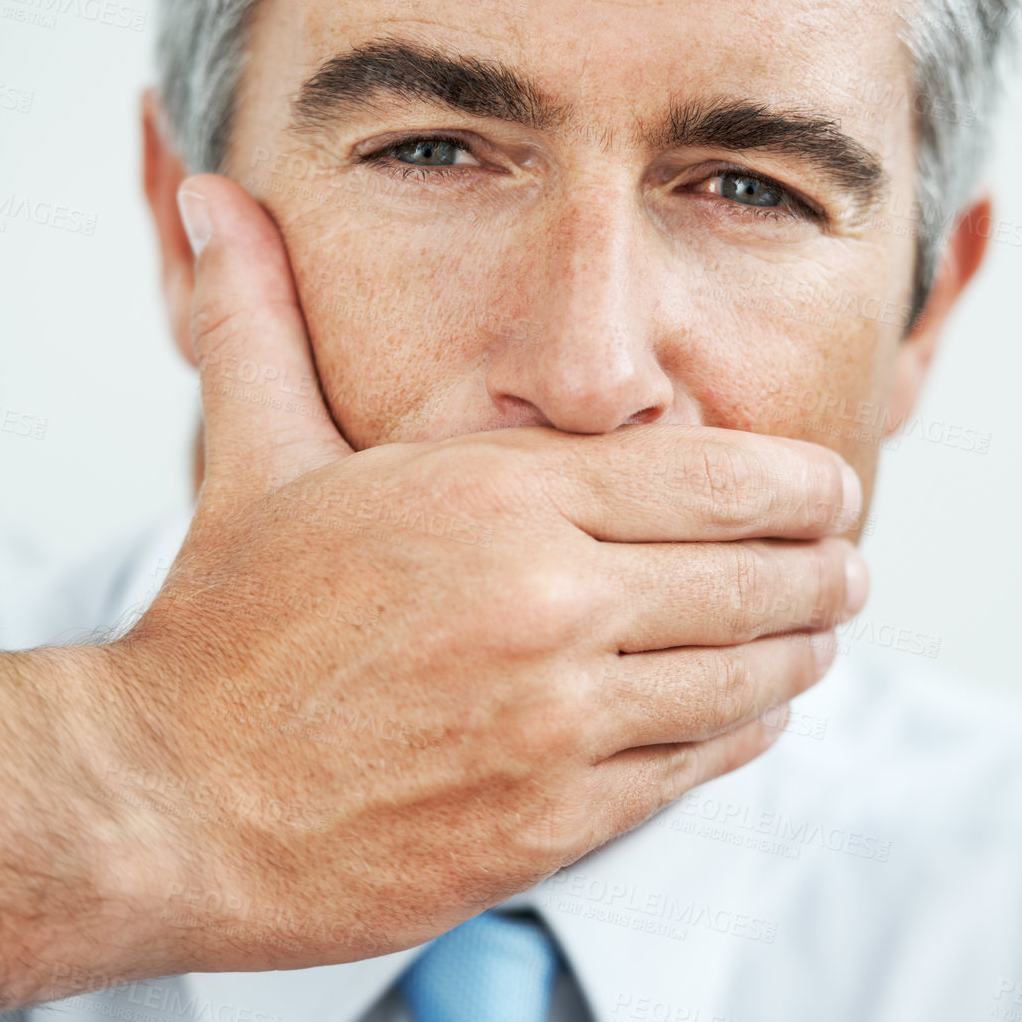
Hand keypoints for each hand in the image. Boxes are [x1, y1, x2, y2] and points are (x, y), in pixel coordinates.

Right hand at [0, 176, 867, 1003]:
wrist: (171, 801)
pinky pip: (696, 767)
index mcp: (499, 499)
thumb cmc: (224, 628)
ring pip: (744, 677)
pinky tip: (762, 715)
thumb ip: (263, 318)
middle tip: (850, 564)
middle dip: (824, 568)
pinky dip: (748, 735)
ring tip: (823, 634)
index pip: (714, 476)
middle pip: (754, 577)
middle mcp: (549, 605)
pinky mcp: (554, 820)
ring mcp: (558, 721)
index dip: (800, 484)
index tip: (833, 487)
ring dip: (803, 651)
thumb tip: (217, 201)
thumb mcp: (256, 453)